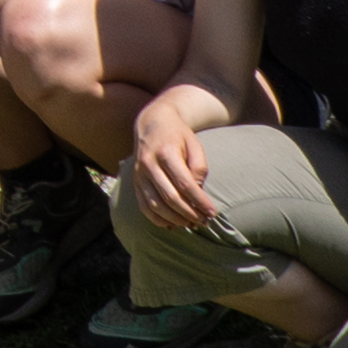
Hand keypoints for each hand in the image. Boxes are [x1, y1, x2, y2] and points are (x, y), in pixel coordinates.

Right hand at [121, 106, 219, 231]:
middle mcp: (149, 164)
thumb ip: (199, 168)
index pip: (185, 184)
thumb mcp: (195, 145)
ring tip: (191, 223)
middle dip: (189, 214)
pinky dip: (158, 219)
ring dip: (175, 219)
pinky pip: (144, 207)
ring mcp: (139, 174)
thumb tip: (198, 193)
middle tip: (204, 221)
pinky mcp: (135, 182)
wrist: (153, 124)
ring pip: (156, 205)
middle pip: (170, 197)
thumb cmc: (178, 136)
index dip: (199, 201)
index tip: (212, 213)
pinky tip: (173, 223)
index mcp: (166, 152)